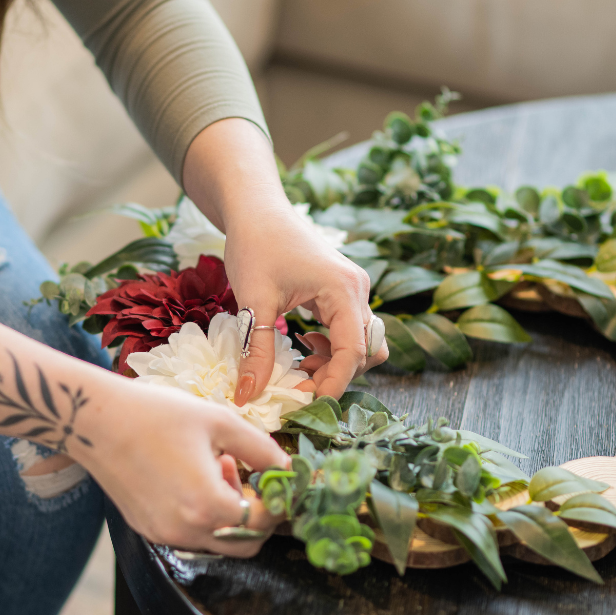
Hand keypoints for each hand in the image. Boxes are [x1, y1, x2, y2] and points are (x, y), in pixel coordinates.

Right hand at [82, 378, 291, 556]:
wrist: (97, 422)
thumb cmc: (160, 415)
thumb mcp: (220, 423)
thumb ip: (261, 449)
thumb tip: (288, 468)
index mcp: (208, 505)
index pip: (263, 521)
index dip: (278, 502)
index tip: (280, 479)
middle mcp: (186, 530)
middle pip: (244, 543)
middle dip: (256, 513)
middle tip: (248, 474)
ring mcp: (164, 534)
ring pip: (217, 539)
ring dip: (228, 510)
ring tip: (217, 465)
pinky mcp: (148, 530)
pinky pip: (191, 533)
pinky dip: (203, 513)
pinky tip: (193, 475)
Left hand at [182, 119, 388, 406]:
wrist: (256, 209)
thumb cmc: (255, 245)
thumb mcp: (254, 303)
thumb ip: (257, 352)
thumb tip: (250, 396)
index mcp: (343, 291)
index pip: (353, 352)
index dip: (332, 385)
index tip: (304, 405)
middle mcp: (357, 290)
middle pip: (365, 351)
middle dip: (335, 376)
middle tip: (295, 388)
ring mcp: (353, 289)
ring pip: (361, 343)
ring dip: (336, 363)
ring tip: (299, 367)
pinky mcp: (343, 290)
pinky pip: (350, 330)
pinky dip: (332, 348)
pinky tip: (303, 348)